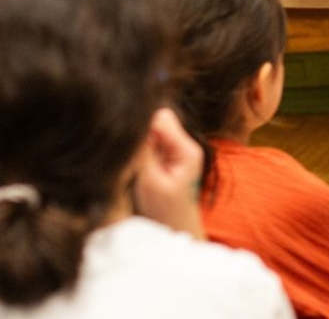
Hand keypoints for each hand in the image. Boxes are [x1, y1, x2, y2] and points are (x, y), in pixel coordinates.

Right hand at [132, 107, 204, 237]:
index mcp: (185, 149)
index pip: (160, 117)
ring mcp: (175, 151)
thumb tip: (131, 126)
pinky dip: (137, 153)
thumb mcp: (150, 184)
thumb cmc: (164, 213)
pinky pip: (147, 144)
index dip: (138, 123)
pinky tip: (134, 170)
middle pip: (154, 120)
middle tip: (129, 157)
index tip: (121, 139)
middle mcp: (183, 145)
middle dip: (137, 132)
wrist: (176, 230)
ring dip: (136, 144)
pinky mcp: (165, 158)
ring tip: (133, 167)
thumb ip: (143, 154)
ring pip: (148, 131)